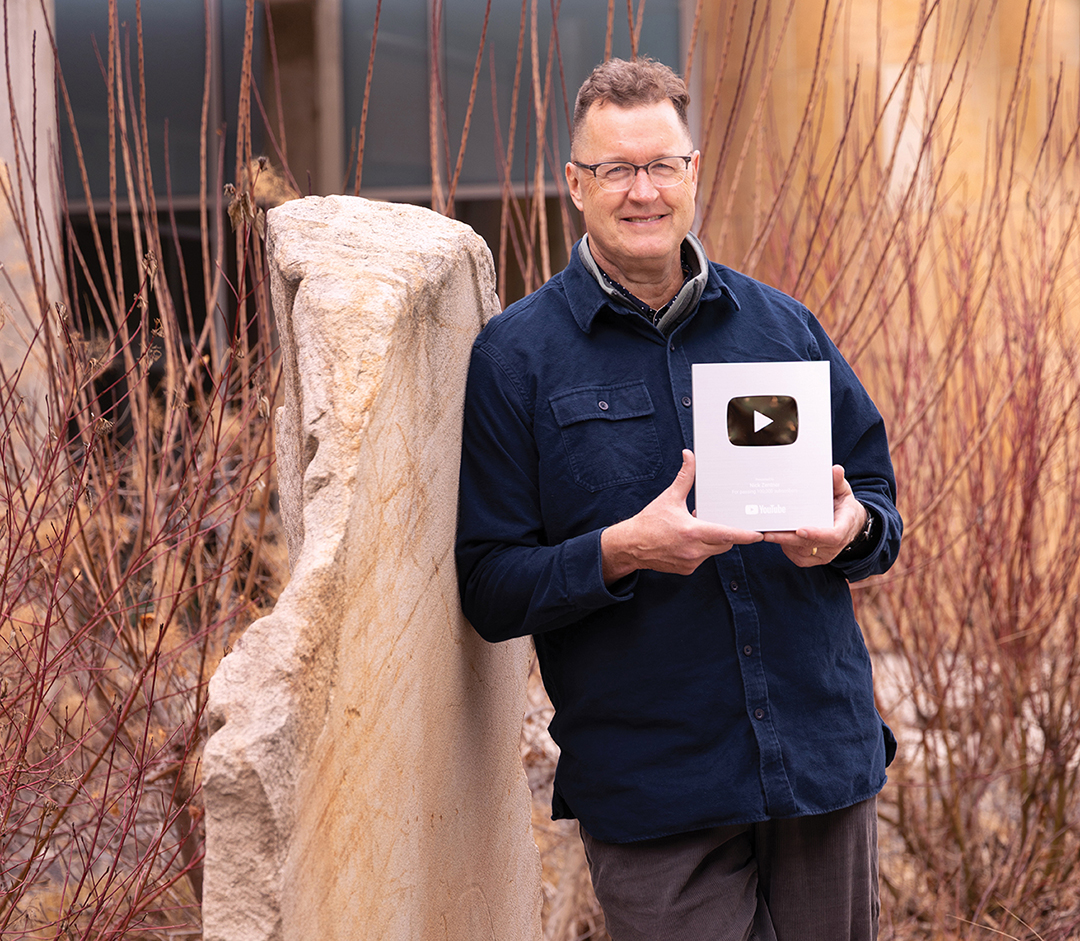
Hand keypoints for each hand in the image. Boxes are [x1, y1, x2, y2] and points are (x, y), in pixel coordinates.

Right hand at [601, 450, 763, 583]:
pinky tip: (689, 541)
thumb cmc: (649, 522)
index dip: (745, 535)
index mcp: (692, 532)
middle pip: (725, 544)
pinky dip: (702, 550)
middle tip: (726, 522)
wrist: (631, 545)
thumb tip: (689, 456)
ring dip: (714, 541)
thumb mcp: (669, 498)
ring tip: (700, 529)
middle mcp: (694, 550)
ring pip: (715, 552)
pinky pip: (703, 559)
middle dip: (728, 534)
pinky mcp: (687, 570)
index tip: (758, 534)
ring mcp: (691, 562)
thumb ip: (684, 477)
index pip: (727, 535)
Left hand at [762, 465, 866, 566]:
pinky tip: (777, 537)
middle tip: (768, 533)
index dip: (816, 534)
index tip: (800, 529)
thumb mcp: (843, 491)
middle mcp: (836, 544)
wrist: (850, 524)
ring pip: (801, 552)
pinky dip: (787, 548)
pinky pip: (798, 558)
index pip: (832, 535)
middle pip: (810, 544)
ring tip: (768, 531)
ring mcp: (825, 554)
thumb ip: (838, 482)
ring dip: (784, 543)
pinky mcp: (815, 559)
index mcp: (845, 526)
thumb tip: (835, 470)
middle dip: (788, 539)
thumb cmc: (843, 505)